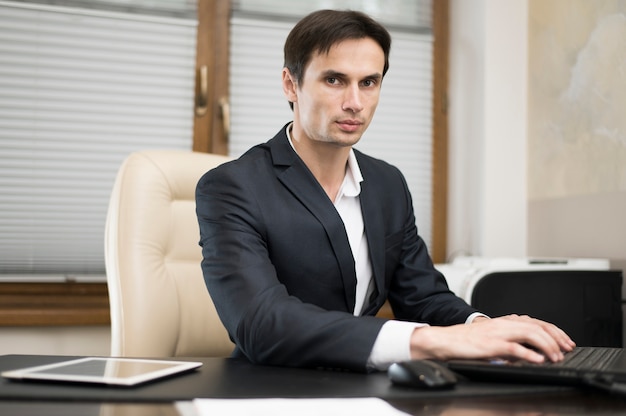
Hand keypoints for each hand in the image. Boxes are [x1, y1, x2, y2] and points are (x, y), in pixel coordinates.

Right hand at [409, 314, 575, 362]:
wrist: (444, 340)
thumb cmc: (465, 340)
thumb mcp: (492, 337)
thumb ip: (510, 340)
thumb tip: (529, 351)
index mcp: (504, 321)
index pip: (537, 322)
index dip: (555, 331)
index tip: (566, 342)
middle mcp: (503, 324)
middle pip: (537, 326)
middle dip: (556, 338)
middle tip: (566, 350)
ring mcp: (497, 333)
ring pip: (530, 334)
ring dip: (547, 346)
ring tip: (556, 357)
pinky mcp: (490, 345)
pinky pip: (513, 348)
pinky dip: (528, 354)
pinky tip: (537, 361)